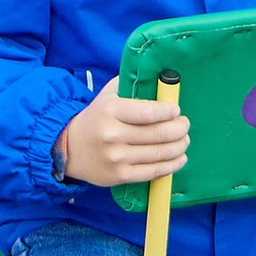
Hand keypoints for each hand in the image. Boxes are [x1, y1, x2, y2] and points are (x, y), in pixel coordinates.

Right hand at [58, 77, 190, 189]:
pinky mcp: (121, 175)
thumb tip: (159, 79)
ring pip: (159, 153)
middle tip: (185, 124)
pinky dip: (172, 165)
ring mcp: (117, 158)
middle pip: (157, 134)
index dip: (168, 111)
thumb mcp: (107, 95)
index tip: (176, 110)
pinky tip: (179, 158)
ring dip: (179, 147)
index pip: (147, 112)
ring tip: (184, 140)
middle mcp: (113, 135)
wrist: (70, 148)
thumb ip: (130, 85)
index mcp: (111, 110)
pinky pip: (153, 172)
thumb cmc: (97, 117)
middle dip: (179, 129)